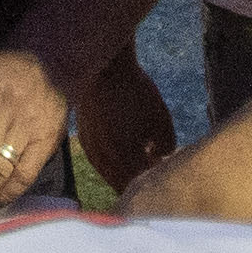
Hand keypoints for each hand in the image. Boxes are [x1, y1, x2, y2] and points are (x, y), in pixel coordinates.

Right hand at [74, 45, 178, 189]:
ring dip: (126, 170)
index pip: (141, 184)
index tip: (166, 168)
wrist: (104, 68)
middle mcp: (103, 160)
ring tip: (141, 154)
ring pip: (110, 174)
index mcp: (123, 159)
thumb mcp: (161, 119)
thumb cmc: (136, 93)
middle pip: (123, 184)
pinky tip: (124, 144)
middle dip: (139, 178)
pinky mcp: (84, 139)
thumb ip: (167, 146)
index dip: (155, 179)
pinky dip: (113, 160)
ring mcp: (91, 151)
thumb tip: (159, 156)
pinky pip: (100, 160)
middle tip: (154, 165)